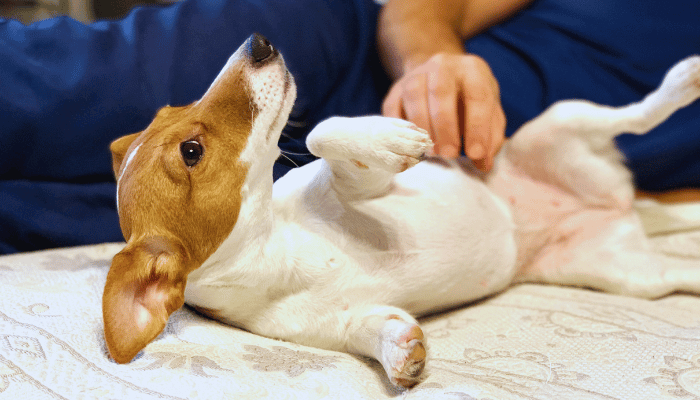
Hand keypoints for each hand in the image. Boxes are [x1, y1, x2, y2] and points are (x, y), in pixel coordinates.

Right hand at [382, 53, 505, 170]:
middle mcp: (443, 65)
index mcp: (472, 69)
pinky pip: (393, 108)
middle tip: (450, 154)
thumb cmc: (469, 101)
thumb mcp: (490, 113)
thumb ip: (491, 137)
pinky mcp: (396, 89)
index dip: (477, 127)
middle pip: (440, 91)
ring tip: (432, 151)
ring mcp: (416, 75)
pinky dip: (401, 128)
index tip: (475, 154)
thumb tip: (483, 163)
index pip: (477, 95)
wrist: (440, 79)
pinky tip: (412, 145)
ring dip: (423, 127)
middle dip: (445, 127)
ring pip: (414, 95)